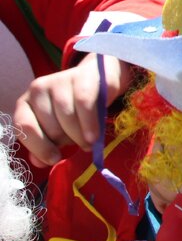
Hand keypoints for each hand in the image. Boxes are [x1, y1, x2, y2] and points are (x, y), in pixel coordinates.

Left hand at [13, 53, 132, 166]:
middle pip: (50, 125)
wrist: (97, 80)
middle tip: (78, 143)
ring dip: (79, 135)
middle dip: (66, 140)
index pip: (23, 126)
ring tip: (89, 142)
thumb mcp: (56, 128)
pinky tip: (94, 136)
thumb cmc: (73, 109)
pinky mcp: (81, 77)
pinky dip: (89, 124)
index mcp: (25, 103)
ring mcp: (59, 80)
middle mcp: (37, 89)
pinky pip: (84, 105)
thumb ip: (45, 144)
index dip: (38, 146)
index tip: (54, 159)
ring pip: (67, 116)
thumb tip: (39, 162)